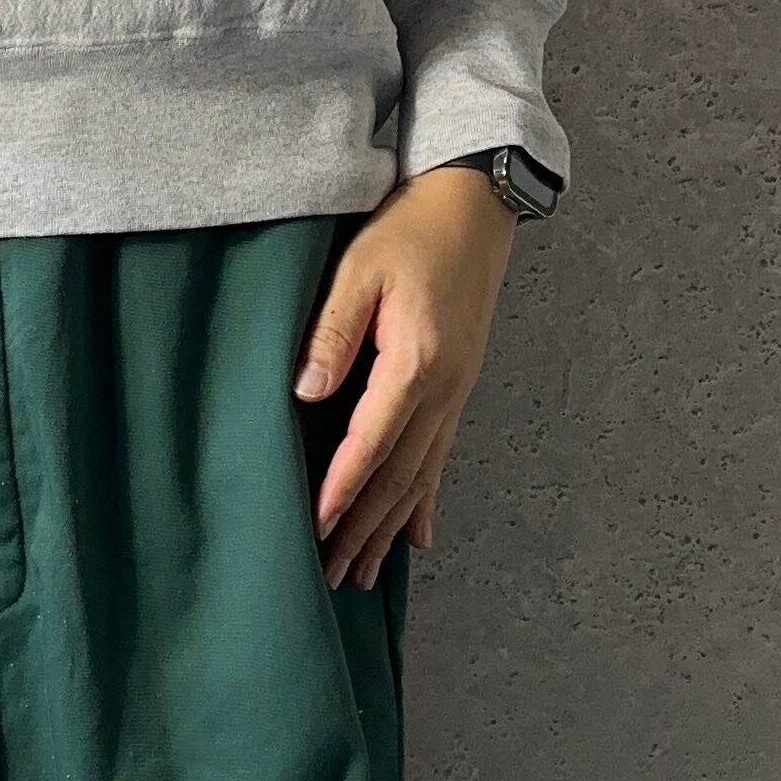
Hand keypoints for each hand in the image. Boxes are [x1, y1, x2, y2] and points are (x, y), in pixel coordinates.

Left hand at [296, 164, 514, 586]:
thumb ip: (332, 332)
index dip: (342, 489)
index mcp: (416, 361)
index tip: (316, 529)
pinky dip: (424, 503)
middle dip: (361, 530)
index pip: (371, 442)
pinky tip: (417, 541)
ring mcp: (456, 393)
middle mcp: (444, 389)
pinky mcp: (458, 389)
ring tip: (361, 575)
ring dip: (388, 530)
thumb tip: (305, 391)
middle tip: (328, 577)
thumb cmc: (411, 228)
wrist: (474, 204)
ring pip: (420, 478)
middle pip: (397, 476)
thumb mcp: (360, 269)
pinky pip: (440, 459)